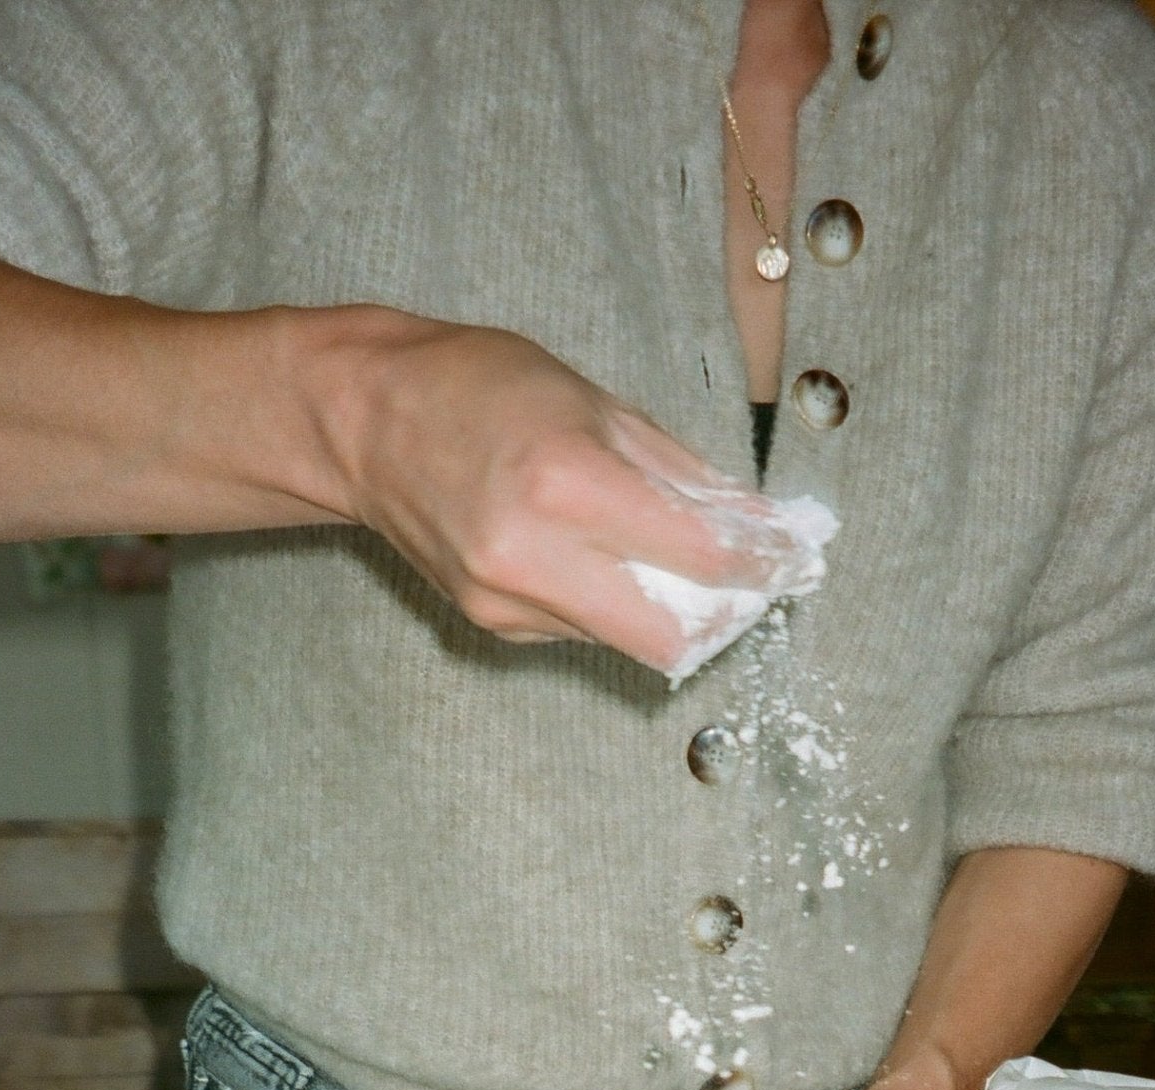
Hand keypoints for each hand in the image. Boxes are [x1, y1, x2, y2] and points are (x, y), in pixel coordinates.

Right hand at [319, 315, 802, 672]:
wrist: (362, 421)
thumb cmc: (476, 387)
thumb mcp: (591, 400)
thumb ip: (677, 471)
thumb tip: (753, 524)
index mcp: (567, 481)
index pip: (698, 554)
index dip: (760, 565)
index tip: (792, 560)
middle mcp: (534, 555)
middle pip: (670, 637)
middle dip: (721, 616)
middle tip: (744, 583)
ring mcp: (507, 599)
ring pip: (628, 639)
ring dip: (665, 607)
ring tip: (661, 555)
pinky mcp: (492, 623)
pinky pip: (581, 630)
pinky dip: (609, 602)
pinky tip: (589, 556)